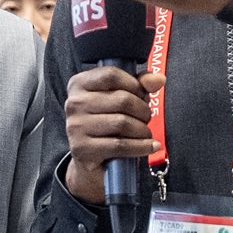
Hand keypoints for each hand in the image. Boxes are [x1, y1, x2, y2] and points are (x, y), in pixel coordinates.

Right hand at [61, 65, 163, 205]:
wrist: (88, 157)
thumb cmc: (105, 121)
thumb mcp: (118, 97)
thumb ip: (139, 84)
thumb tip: (158, 79)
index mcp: (79, 84)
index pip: (111, 75)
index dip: (134, 84)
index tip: (142, 95)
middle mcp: (74, 103)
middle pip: (121, 100)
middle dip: (142, 110)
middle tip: (146, 118)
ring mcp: (76, 126)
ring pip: (123, 123)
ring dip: (142, 130)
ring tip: (145, 133)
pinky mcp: (82, 149)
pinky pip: (120, 145)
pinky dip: (141, 147)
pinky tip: (150, 146)